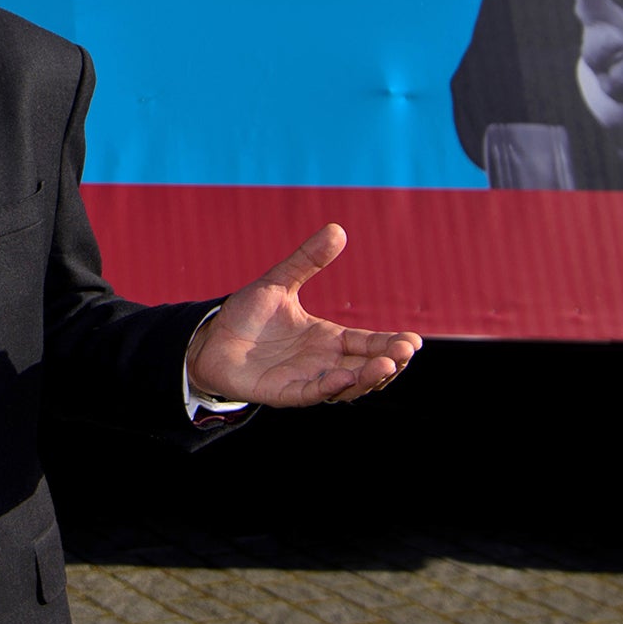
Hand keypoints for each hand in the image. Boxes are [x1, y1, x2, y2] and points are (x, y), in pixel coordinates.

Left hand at [186, 225, 419, 406]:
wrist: (209, 338)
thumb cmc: (247, 314)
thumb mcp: (279, 282)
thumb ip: (307, 260)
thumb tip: (337, 229)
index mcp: (328, 338)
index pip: (368, 343)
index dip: (391, 344)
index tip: (414, 341)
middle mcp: (322, 362)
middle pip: (365, 367)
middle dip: (388, 362)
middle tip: (405, 352)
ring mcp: (305, 379)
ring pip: (346, 385)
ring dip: (366, 378)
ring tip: (385, 365)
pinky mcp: (283, 393)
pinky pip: (311, 394)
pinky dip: (329, 388)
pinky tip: (345, 377)